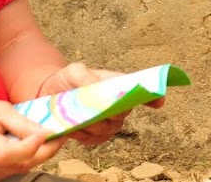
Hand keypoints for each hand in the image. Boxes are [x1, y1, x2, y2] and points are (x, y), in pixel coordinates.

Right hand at [0, 94, 66, 181]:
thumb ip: (21, 122)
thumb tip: (46, 132)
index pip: (10, 154)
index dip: (33, 146)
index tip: (49, 133)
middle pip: (18, 165)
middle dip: (42, 152)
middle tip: (56, 137)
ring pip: (15, 170)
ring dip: (31, 156)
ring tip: (38, 139)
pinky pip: (6, 172)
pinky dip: (17, 161)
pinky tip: (18, 147)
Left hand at [36, 63, 165, 145]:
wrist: (51, 95)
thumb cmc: (68, 80)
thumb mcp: (74, 72)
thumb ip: (86, 77)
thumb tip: (98, 87)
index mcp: (118, 86)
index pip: (141, 91)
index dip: (152, 97)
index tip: (159, 101)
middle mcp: (119, 106)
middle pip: (122, 113)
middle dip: (105, 111)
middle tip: (88, 106)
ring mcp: (109, 123)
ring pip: (107, 128)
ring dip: (89, 123)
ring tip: (75, 115)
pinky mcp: (97, 137)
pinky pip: (94, 139)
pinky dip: (82, 134)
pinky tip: (73, 126)